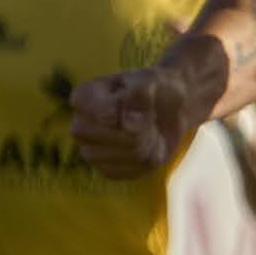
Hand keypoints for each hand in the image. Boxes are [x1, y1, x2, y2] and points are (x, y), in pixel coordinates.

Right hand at [68, 57, 211, 178]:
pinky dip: (148, 161)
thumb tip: (125, 122)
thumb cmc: (158, 90)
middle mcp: (81, 124)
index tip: (133, 102)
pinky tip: (152, 147)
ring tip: (152, 131)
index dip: (111, 108)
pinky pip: (127, 172)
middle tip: (149, 118)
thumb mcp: (152, 82)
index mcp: (84, 96)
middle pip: (88, 132)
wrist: (173, 110)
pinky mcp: (108, 170)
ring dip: (144, 144)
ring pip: (111, 155)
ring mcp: (91, 150)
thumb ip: (137, 95)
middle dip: (131, 128)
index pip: (85, 104)